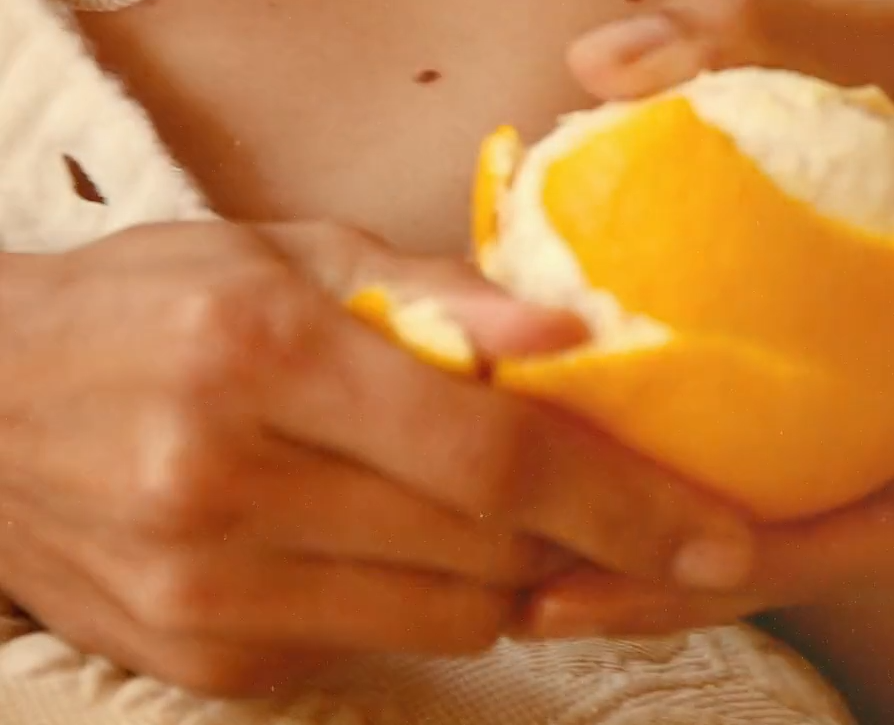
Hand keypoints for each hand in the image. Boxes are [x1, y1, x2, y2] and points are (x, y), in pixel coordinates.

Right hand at [0, 220, 751, 694]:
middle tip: (622, 499)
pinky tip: (383, 538)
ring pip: (452, 621)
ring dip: (511, 574)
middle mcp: (225, 486)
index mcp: (263, 357)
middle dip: (583, 534)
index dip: (629, 505)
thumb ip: (437, 293)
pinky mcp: (196, 661)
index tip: (729, 536)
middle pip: (490, 554)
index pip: (493, 459)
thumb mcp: (283, 252)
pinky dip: (420, 602)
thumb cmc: (145, 306)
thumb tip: (573, 335)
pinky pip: (376, 648)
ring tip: (494, 509)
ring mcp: (202, 592)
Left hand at [523, 0, 893, 633]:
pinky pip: (774, 449)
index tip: (667, 566)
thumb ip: (740, 24)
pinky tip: (578, 443)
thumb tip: (593, 59)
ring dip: (675, 550)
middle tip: (548, 603)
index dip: (789, 569)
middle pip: (824, 552)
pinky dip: (685, 467)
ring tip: (537, 562)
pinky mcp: (858, 372)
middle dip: (691, 590)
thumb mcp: (869, 19)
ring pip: (794, 518)